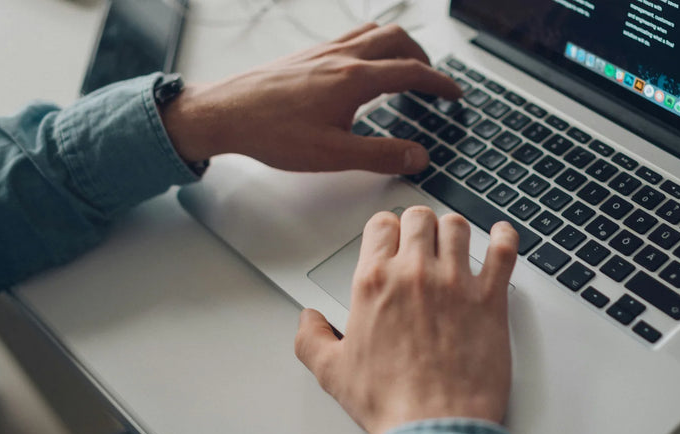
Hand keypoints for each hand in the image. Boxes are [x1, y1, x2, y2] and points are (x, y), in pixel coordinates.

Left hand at [160, 23, 460, 173]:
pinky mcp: (308, 55)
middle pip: (397, 40)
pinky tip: (363, 67)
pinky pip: (351, 36)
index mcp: (354, 79)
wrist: (224, 114)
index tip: (454, 94)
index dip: (439, 83)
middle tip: (433, 80)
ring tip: (406, 66)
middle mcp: (341, 57)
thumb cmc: (271, 133)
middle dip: (423, 57)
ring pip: (374, 32)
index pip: (411, 72)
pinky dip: (372, 44)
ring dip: (399, 45)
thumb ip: (381, 155)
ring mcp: (323, 51)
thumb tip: (418, 156)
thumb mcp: (333, 155)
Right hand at [293, 208, 518, 433]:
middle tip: (422, 241)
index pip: (381, 226)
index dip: (387, 230)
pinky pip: (503, 251)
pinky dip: (504, 237)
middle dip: (419, 226)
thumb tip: (308, 320)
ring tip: (454, 243)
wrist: (435, 427)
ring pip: (457, 227)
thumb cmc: (391, 402)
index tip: (391, 239)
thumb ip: (312, 339)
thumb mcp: (332, 373)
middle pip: (420, 218)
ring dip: (454, 231)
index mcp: (375, 283)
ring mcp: (456, 283)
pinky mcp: (491, 299)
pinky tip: (500, 237)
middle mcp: (415, 274)